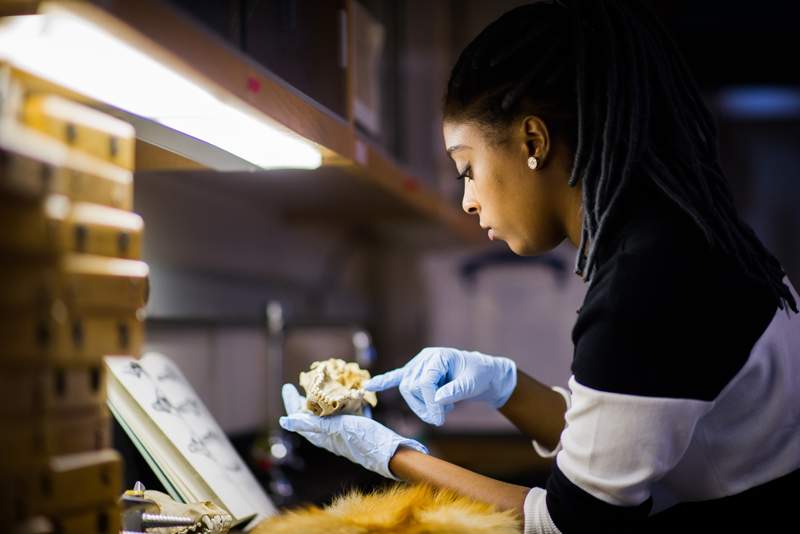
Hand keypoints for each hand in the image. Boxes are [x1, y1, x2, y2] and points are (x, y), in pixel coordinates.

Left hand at [279, 384, 427, 479]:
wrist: (389, 452)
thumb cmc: (362, 440)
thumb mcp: (334, 428)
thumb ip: (310, 424)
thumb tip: (285, 421)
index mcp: (321, 436)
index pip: (300, 418)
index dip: (292, 403)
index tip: (288, 387)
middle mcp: (330, 435)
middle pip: (313, 415)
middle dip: (307, 398)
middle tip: (304, 382)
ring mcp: (344, 432)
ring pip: (330, 414)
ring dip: (326, 400)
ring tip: (324, 385)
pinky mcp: (357, 429)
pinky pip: (346, 414)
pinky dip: (344, 403)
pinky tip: (349, 394)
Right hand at [364, 347, 516, 425]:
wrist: (484, 374)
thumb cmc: (479, 376)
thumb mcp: (472, 384)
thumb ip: (455, 390)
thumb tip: (437, 399)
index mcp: (437, 356)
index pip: (424, 382)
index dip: (430, 403)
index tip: (440, 419)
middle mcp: (424, 359)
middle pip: (411, 386)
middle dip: (423, 406)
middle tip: (440, 419)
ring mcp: (419, 365)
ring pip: (407, 389)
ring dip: (420, 405)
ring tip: (439, 412)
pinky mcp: (417, 374)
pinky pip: (397, 377)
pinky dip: (384, 381)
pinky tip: (370, 386)